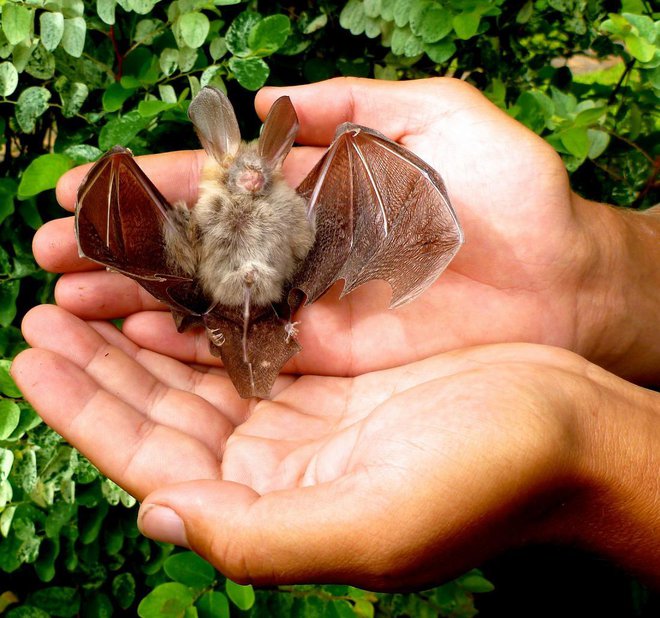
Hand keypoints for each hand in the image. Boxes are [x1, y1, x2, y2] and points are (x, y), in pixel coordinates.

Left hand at [12, 305, 659, 587]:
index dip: (88, 411)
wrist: (567, 433)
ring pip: (199, 377)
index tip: (36, 357)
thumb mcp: (372, 528)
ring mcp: (305, 420)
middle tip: (43, 313)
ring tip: (87, 296)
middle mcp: (279, 467)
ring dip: (141, 339)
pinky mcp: (334, 381)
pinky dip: (206, 324)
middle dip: (99, 366)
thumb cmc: (486, 482)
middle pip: (164, 413)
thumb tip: (155, 515)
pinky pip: (249, 349)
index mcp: (276, 509)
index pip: (153, 459)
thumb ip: (256, 537)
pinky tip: (172, 297)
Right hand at [40, 78, 657, 380]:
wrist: (565, 283)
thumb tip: (272, 99)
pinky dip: (193, 344)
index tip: (79, 187)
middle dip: (123, 247)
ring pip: (208, 300)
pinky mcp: (330, 352)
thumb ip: (354, 105)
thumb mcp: (438, 117)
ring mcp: (311, 303)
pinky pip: (249, 347)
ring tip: (69, 301)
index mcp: (318, 187)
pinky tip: (139, 341)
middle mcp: (302, 247)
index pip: (216, 183)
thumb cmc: (515, 196)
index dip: (149, 184)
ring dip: (138, 299)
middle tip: (49, 253)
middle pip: (197, 246)